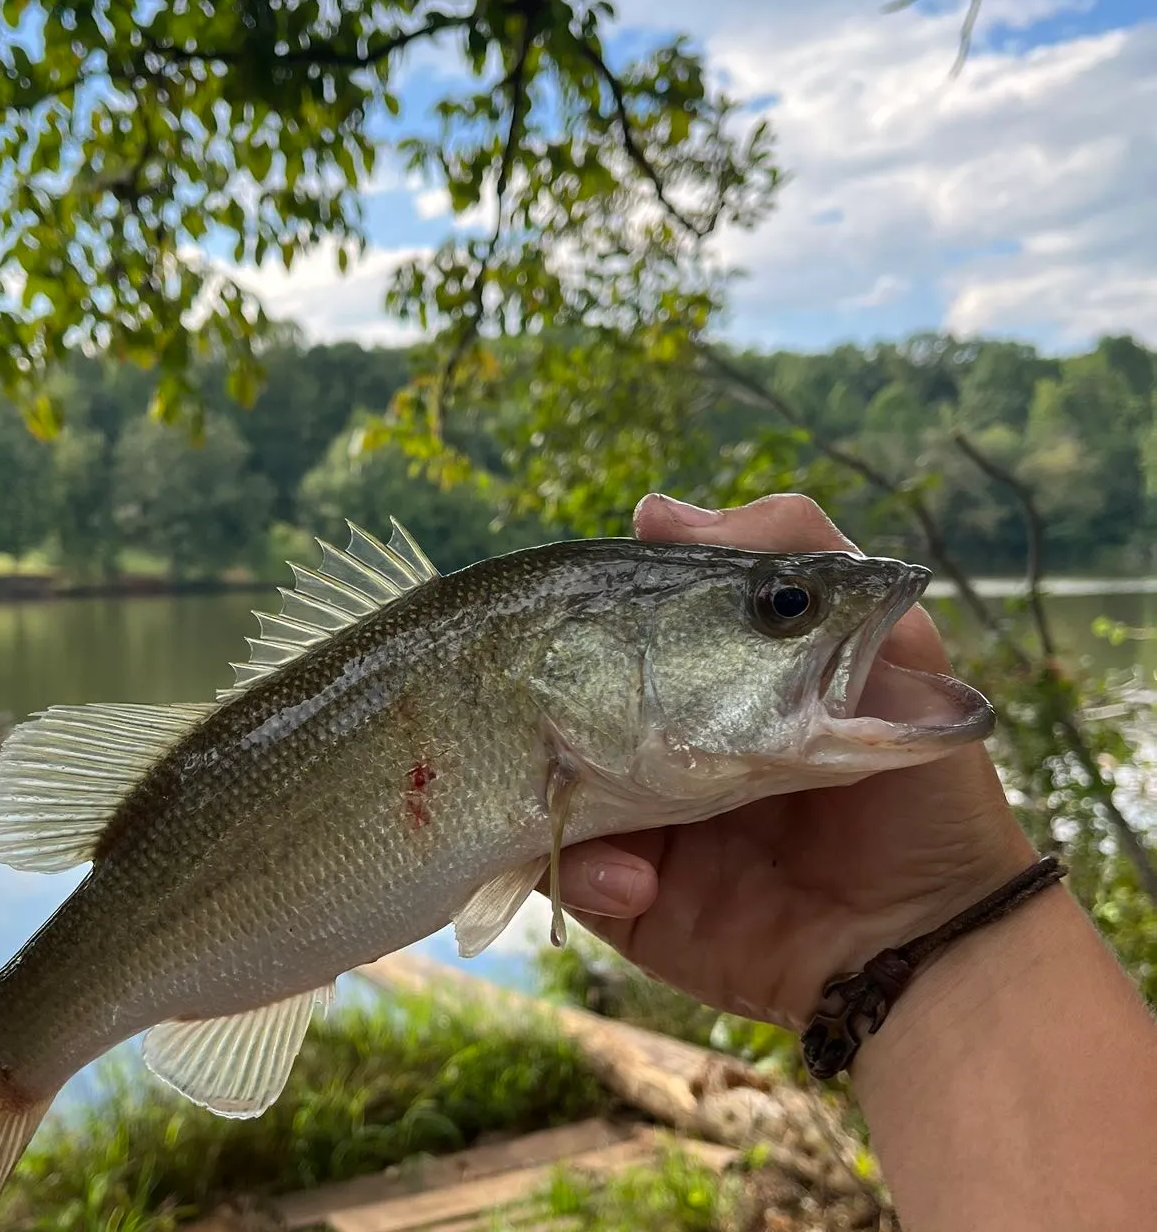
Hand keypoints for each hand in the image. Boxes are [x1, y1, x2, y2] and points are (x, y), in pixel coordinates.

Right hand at [554, 492, 1034, 1030]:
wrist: (922, 951)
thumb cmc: (919, 798)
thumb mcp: (887, 645)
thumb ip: (799, 552)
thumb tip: (653, 510)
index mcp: (710, 676)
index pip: (615, 624)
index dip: (585, 616)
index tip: (576, 613)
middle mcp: (660, 737)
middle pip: (556, 698)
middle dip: (545, 705)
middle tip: (566, 715)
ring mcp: (634, 814)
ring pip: (539, 780)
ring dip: (558, 793)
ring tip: (617, 821)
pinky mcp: (622, 888)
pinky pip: (561, 866)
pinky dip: (590, 869)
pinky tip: (642, 882)